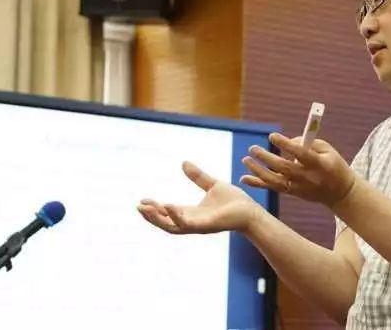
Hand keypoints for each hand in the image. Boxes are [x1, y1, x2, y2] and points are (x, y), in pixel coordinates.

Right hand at [137, 161, 262, 234]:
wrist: (251, 210)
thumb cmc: (235, 201)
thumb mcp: (212, 185)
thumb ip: (198, 176)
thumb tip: (183, 162)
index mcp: (192, 213)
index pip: (168, 213)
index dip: (155, 208)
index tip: (142, 200)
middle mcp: (193, 222)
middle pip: (166, 223)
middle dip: (151, 217)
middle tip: (138, 207)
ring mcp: (199, 226)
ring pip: (172, 227)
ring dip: (158, 218)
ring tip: (146, 208)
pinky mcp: (207, 226)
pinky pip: (188, 224)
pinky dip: (176, 216)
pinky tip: (168, 205)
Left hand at [241, 133, 356, 207]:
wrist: (340, 192)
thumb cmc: (333, 165)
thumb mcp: (328, 150)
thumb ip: (309, 143)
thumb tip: (288, 141)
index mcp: (319, 164)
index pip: (300, 154)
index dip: (286, 145)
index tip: (272, 136)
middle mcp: (308, 177)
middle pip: (284, 168)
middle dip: (266, 158)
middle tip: (253, 148)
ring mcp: (299, 187)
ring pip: (275, 181)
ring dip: (258, 171)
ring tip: (246, 159)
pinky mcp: (293, 192)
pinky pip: (273, 188)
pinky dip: (257, 183)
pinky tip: (244, 178)